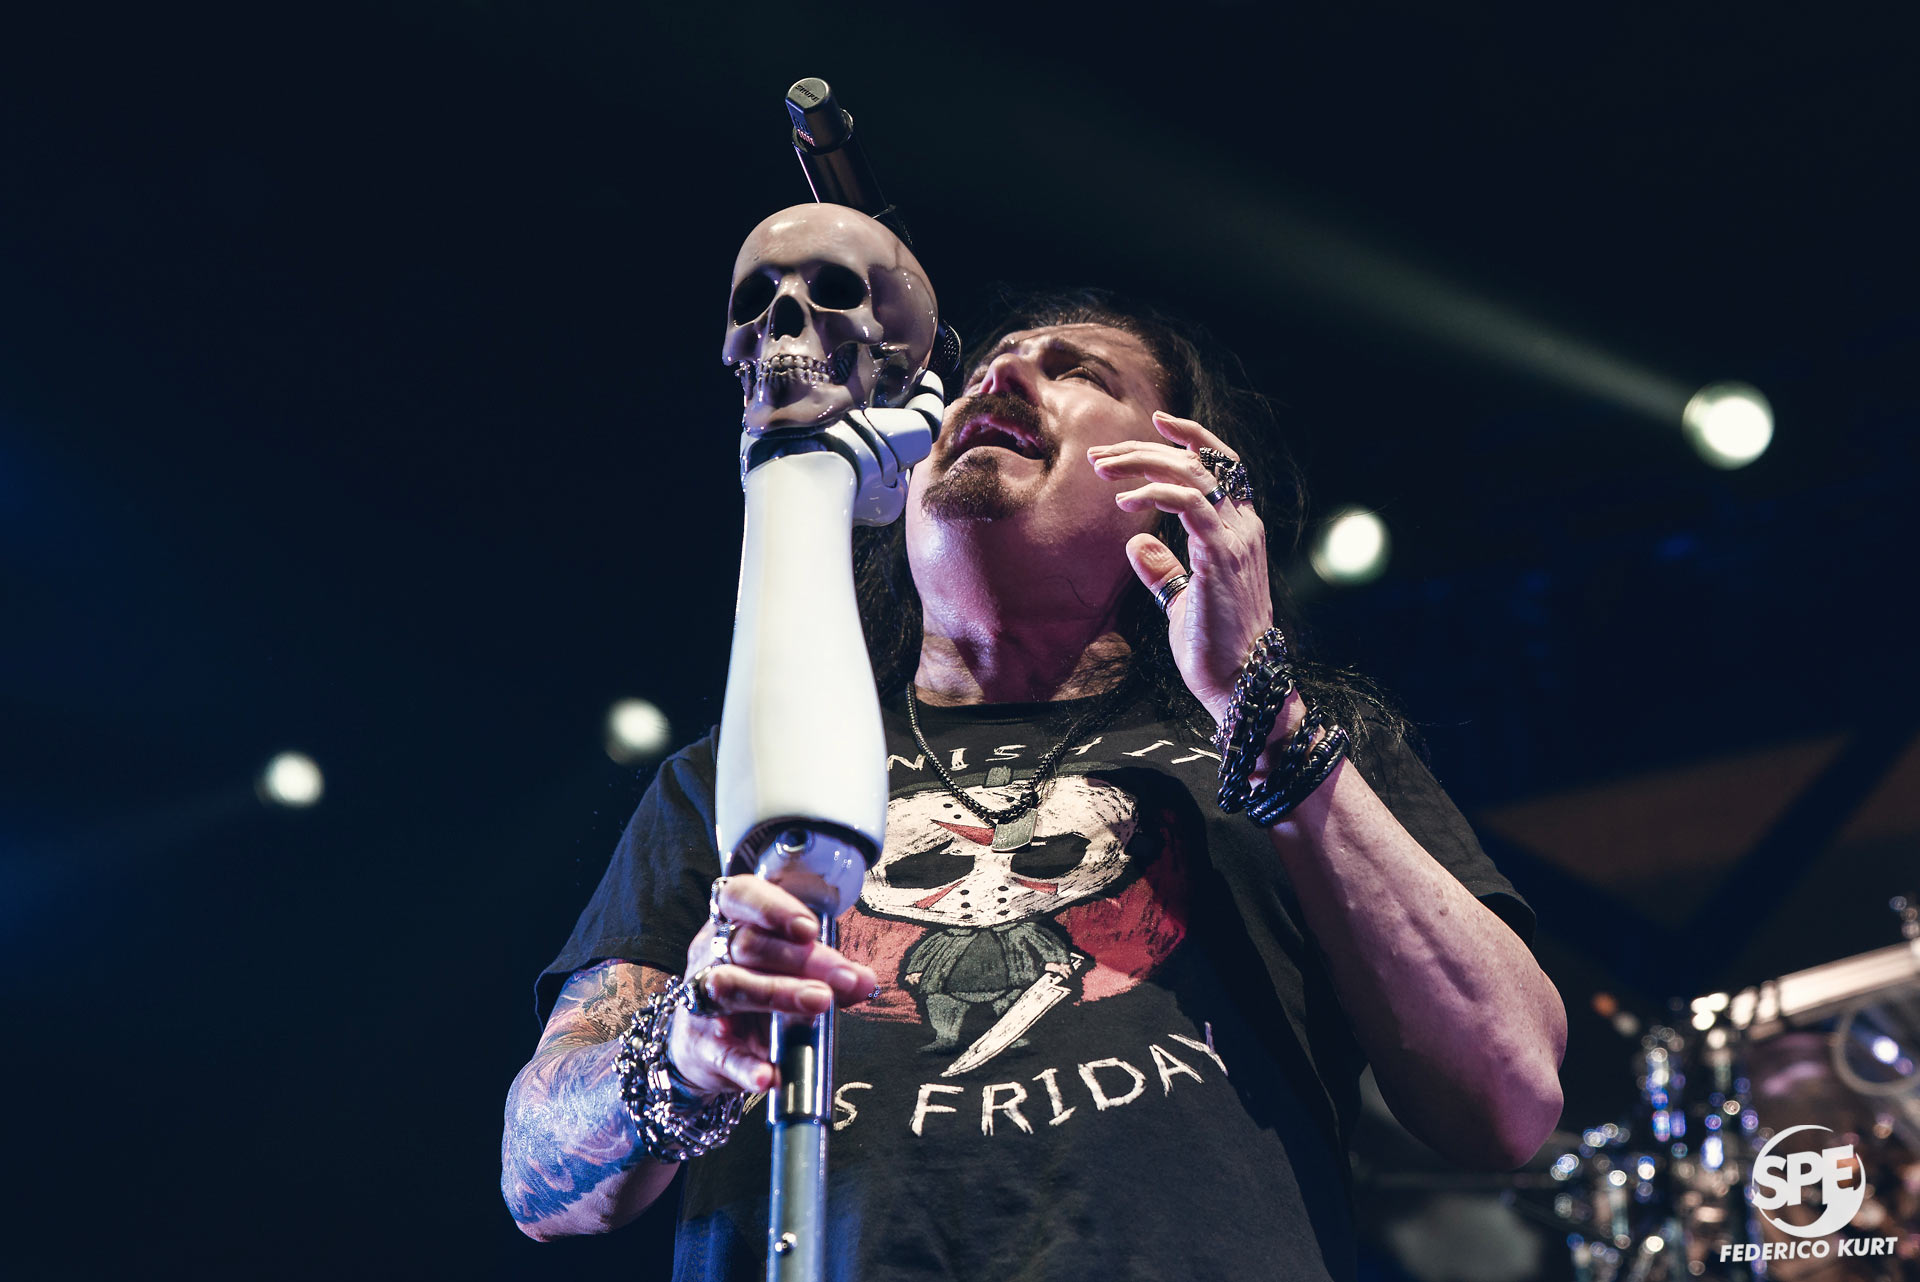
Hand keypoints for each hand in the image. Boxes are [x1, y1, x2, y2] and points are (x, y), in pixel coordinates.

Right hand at [667, 875, 878, 1095]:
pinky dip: (747, 1065)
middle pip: (747, 945)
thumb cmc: (755, 994)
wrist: (704, 1047)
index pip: (738, 896)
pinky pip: (723, 1053)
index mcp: (730, 925)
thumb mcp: (791, 975)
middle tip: (840, 981)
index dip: (772, 907)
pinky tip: (771, 1074)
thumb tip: (865, 980)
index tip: (809, 929)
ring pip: (730, 986)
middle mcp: (710, 955)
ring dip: (778, 993)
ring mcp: (701, 1001)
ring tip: (819, 1004)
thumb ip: (828, 974)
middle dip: (800, 960)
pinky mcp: (702, 1046)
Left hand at [1088, 410, 1273, 723]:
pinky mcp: (1221, 556)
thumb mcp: (1182, 601)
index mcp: (1240, 531)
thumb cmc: (1213, 648)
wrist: (1239, 683)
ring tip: (1103, 471)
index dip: (1191, 438)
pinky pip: (1190, 505)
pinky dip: (1155, 493)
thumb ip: (1163, 571)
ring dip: (1143, 464)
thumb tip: (1137, 544)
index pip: (1221, 467)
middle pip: (1198, 463)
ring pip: (1193, 474)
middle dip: (1145, 451)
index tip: (1156, 422)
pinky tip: (1124, 502)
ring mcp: (1237, 539)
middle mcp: (1244, 527)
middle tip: (1100, 457)